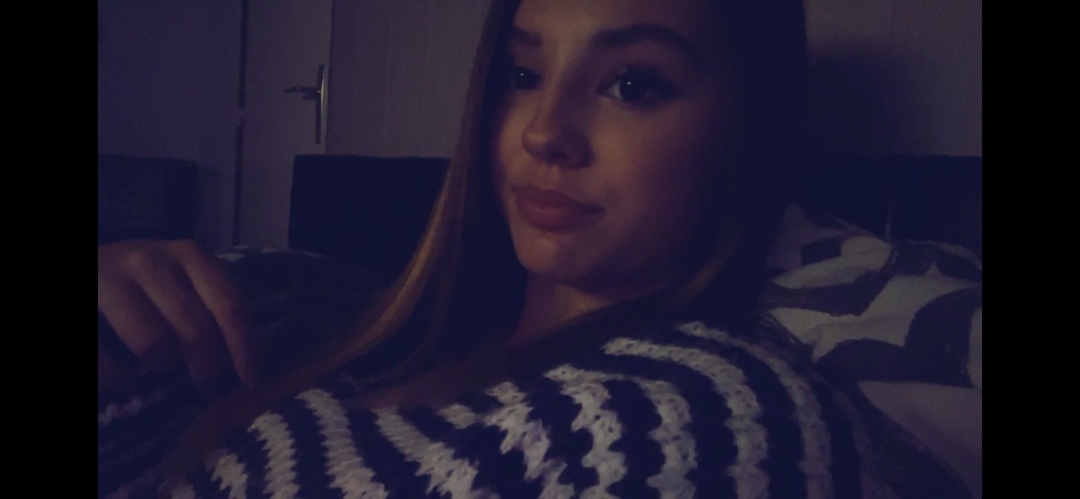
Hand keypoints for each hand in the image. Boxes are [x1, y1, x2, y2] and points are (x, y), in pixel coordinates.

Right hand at [97, 240, 256, 392]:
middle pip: (196, 329)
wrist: (87, 265)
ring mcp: (108, 277)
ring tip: (159, 366)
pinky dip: (118, 378)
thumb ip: (207, 311)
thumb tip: (243, 368)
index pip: (229, 304)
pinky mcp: (80, 298)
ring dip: (162, 366)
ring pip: (153, 344)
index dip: (245, 347)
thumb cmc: (141, 283)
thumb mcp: (180, 283)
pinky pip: (106, 361)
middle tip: (203, 384)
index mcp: (188, 255)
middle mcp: (150, 260)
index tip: (251, 381)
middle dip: (206, 367)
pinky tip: (124, 378)